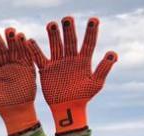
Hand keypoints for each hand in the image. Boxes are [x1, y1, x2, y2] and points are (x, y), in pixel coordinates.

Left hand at [0, 29, 39, 135]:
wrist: (16, 112)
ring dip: (13, 41)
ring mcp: (17, 65)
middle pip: (1, 50)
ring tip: (11, 31)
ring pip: (14, 50)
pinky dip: (27, 48)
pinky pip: (28, 56)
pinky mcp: (28, 68)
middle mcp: (5, 65)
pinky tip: (25, 38)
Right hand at [27, 16, 116, 133]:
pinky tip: (30, 41)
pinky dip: (34, 51)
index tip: (93, 20)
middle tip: (67, 19)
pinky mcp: (46, 70)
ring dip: (53, 35)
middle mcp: (71, 59)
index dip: (91, 32)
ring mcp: (58, 63)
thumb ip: (104, 68)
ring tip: (51, 24)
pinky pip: (39, 58)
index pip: (88, 43)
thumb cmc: (83, 97)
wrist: (68, 108)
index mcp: (84, 61)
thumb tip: (113, 53)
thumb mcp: (95, 83)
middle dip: (69, 30)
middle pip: (70, 41)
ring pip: (55, 46)